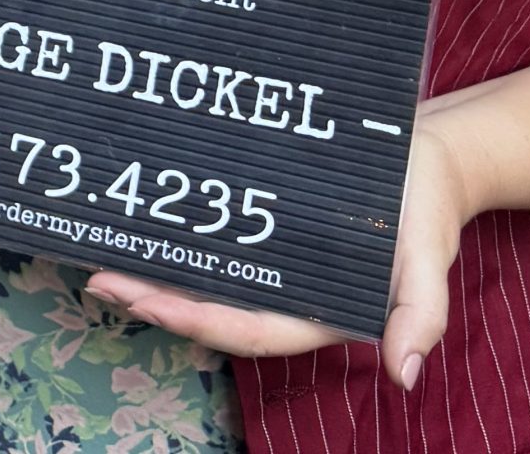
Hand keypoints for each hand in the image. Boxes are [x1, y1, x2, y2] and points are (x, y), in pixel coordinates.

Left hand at [84, 108, 474, 388]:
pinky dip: (173, 242)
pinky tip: (135, 230)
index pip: (248, 328)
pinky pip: (211, 240)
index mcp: (320, 310)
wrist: (424, 154)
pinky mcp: (261, 226)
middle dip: (155, 301)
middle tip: (101, 281)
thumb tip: (405, 376)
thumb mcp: (429, 257)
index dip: (195, 322)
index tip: (147, 306)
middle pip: (211, 307)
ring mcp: (271, 261)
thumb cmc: (423, 206)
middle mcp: (286, 290)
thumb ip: (420, 314)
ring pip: (203, 278)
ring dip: (153, 276)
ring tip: (100, 262)